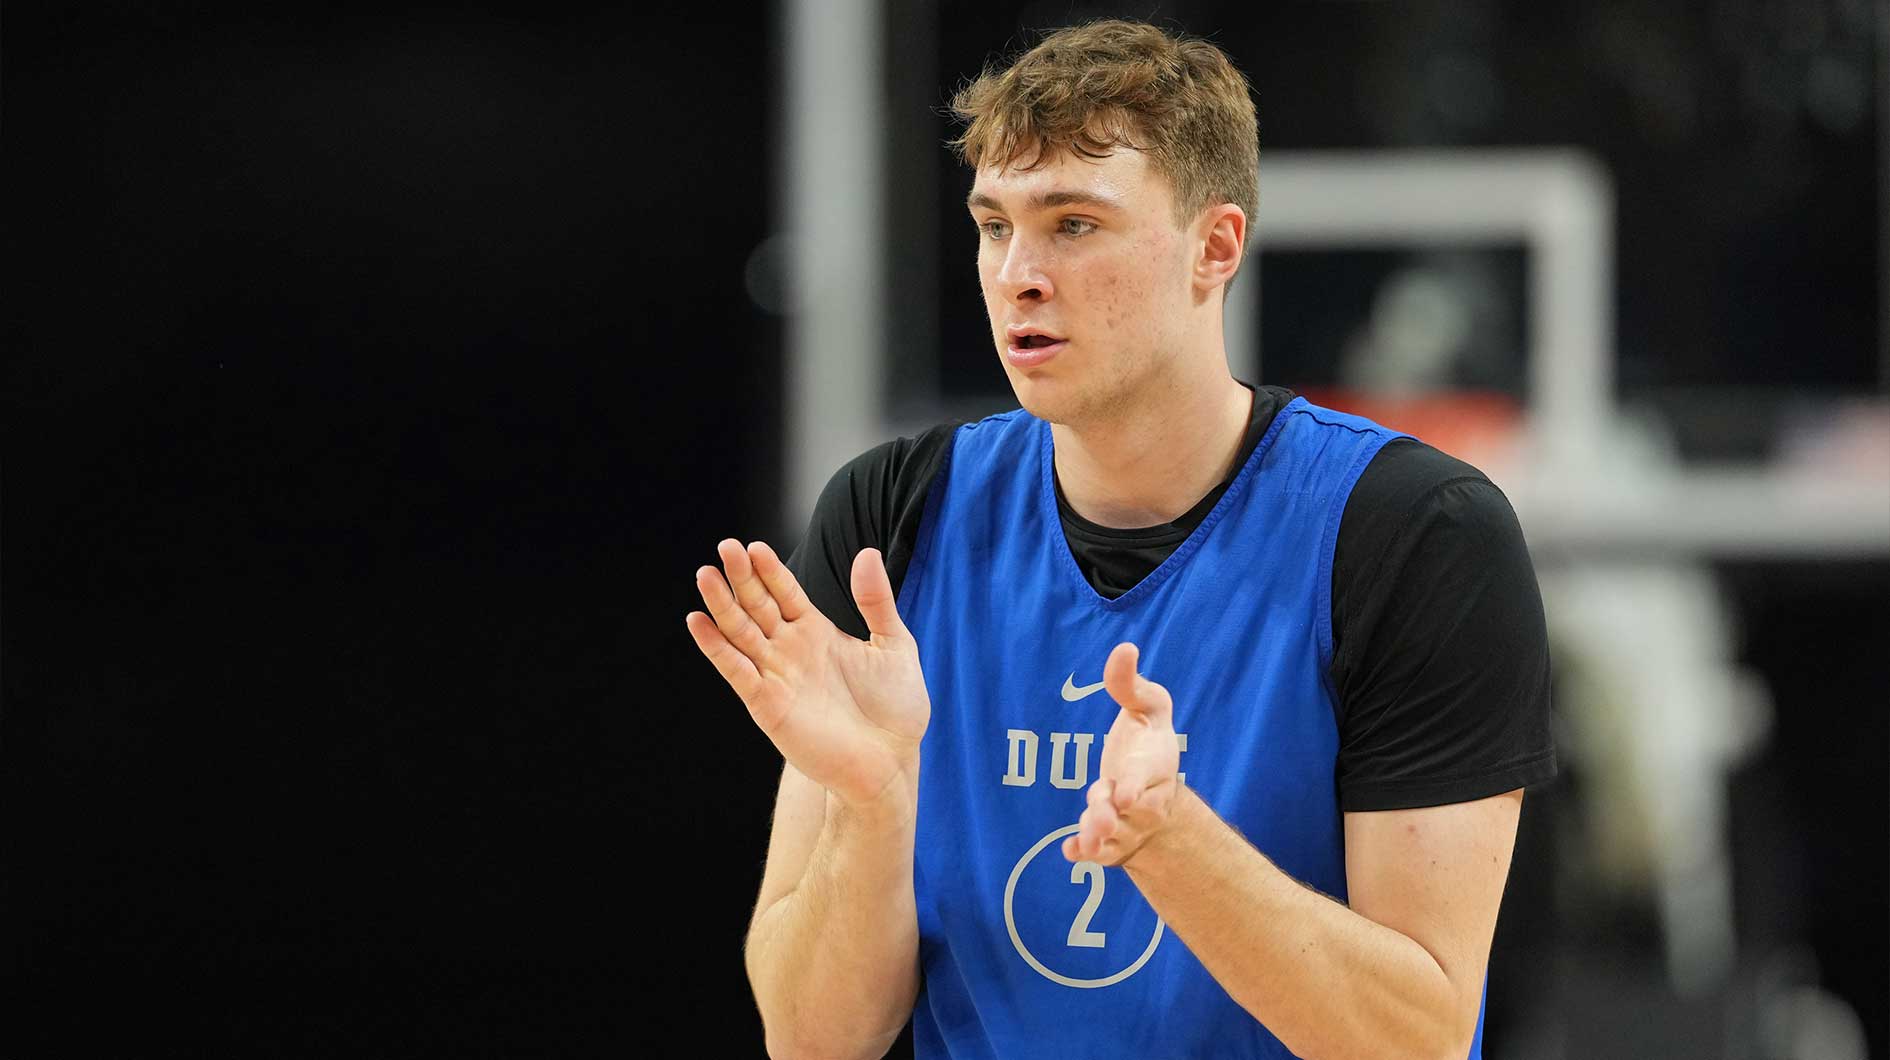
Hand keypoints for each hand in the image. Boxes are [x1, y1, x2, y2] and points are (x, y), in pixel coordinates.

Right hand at [686, 540, 929, 809]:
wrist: (891, 762)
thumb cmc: (896, 708)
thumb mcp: (894, 644)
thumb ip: (876, 601)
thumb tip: (868, 552)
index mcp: (817, 633)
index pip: (784, 593)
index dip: (769, 570)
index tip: (753, 546)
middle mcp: (790, 651)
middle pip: (757, 606)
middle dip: (741, 578)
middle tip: (725, 547)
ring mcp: (776, 676)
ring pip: (741, 633)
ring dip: (722, 606)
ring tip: (706, 575)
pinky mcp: (768, 705)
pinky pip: (736, 671)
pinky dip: (716, 648)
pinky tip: (698, 622)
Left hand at [1062, 642, 1179, 866]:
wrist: (1155, 793)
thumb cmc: (1148, 742)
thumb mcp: (1149, 706)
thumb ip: (1132, 684)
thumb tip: (1125, 647)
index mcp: (1155, 764)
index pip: (1147, 777)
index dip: (1137, 786)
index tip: (1125, 794)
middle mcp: (1145, 800)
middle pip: (1129, 813)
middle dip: (1112, 815)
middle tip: (1101, 817)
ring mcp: (1128, 824)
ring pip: (1114, 835)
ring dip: (1099, 836)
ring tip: (1086, 839)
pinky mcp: (1111, 841)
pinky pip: (1100, 855)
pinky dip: (1085, 855)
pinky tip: (1071, 853)